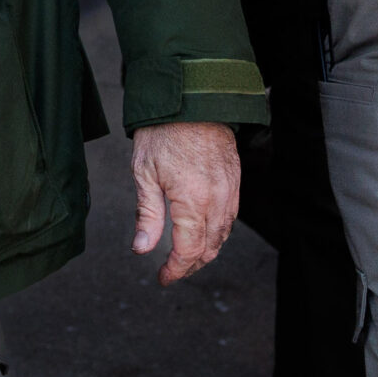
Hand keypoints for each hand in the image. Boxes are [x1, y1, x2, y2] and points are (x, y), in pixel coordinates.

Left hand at [129, 121, 239, 283]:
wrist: (192, 98)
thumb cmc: (164, 132)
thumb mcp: (144, 173)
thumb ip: (147, 215)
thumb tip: (141, 249)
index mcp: (193, 200)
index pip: (189, 250)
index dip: (176, 270)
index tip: (163, 278)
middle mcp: (218, 199)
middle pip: (209, 248)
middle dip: (190, 265)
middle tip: (171, 272)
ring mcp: (230, 190)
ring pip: (223, 235)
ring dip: (206, 252)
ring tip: (186, 258)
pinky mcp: (236, 181)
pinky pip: (231, 218)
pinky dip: (218, 233)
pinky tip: (205, 234)